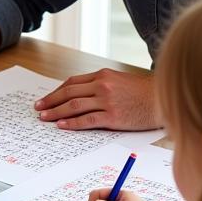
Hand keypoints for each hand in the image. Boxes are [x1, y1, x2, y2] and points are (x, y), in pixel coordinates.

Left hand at [34, 69, 158, 130]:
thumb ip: (101, 84)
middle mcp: (102, 86)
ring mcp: (107, 101)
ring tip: (44, 118)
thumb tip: (79, 94)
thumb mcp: (120, 80)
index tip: (45, 99)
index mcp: (103, 75)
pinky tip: (61, 125)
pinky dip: (71, 123)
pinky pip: (87, 120)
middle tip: (38, 109)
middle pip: (68, 93)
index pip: (72, 83)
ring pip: (74, 106)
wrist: (163, 100)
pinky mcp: (113, 117)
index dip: (56, 92)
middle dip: (50, 101)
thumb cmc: (142, 92)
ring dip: (55, 112)